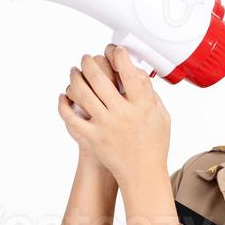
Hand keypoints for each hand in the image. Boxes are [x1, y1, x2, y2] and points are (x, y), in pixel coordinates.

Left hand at [56, 44, 169, 187]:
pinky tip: (63, 96)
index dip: (119, 55)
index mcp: (142, 105)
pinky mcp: (93, 137)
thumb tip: (138, 73)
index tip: (114, 51)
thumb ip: (150, 94)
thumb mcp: (161, 116)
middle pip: (99, 77)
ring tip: (74, 72)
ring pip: (83, 92)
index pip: (128, 72)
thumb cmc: (153, 145)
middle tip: (87, 58)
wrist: (142, 174)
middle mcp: (123, 113)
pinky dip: (64, 104)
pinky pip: (71, 117)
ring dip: (75, 77)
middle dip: (90, 62)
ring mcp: (106, 125)